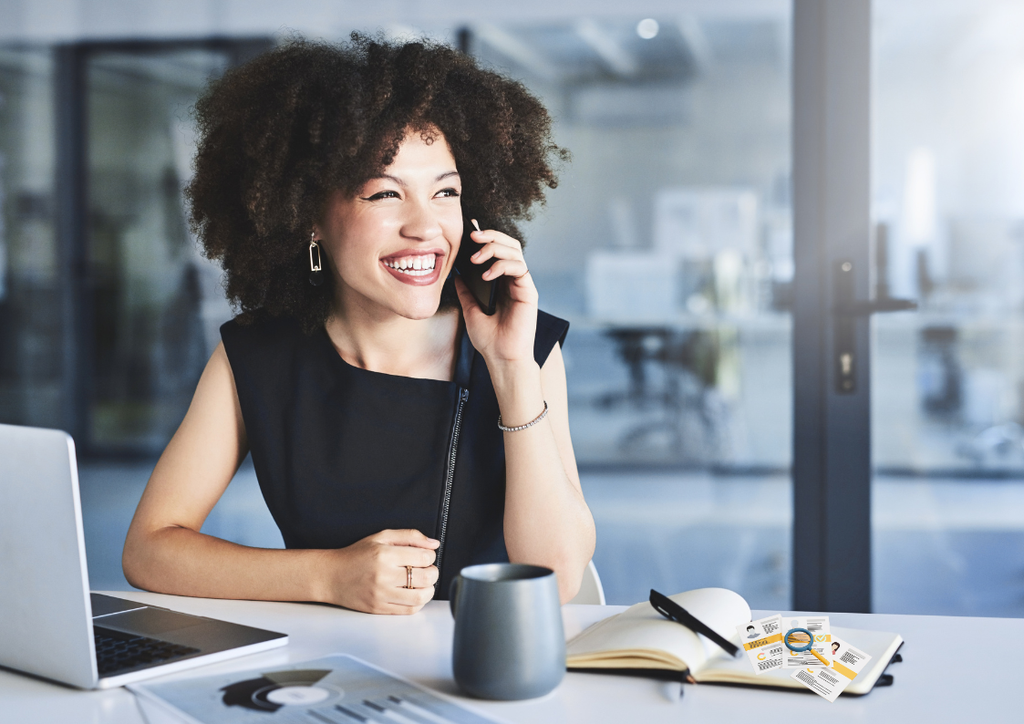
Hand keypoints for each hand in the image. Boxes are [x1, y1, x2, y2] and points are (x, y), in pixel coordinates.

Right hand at [320, 529, 438, 614]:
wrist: (332, 576)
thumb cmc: (356, 555)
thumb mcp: (381, 537)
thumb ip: (409, 536)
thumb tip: (433, 544)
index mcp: (385, 554)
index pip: (424, 557)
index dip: (430, 556)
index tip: (426, 556)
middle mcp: (383, 575)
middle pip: (426, 577)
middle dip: (433, 572)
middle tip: (427, 569)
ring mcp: (381, 594)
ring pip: (421, 597)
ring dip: (428, 589)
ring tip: (422, 583)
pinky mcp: (379, 608)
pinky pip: (409, 610)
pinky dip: (418, 602)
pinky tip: (413, 594)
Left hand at [454, 225, 537, 367]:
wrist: (500, 358)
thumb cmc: (488, 339)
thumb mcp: (470, 309)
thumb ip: (466, 291)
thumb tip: (456, 273)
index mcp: (501, 282)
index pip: (497, 251)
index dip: (487, 238)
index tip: (469, 232)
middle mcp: (513, 280)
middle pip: (509, 245)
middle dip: (491, 236)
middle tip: (473, 236)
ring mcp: (522, 285)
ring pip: (515, 251)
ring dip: (494, 248)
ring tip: (476, 258)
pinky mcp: (528, 292)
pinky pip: (519, 268)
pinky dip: (502, 266)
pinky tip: (486, 275)